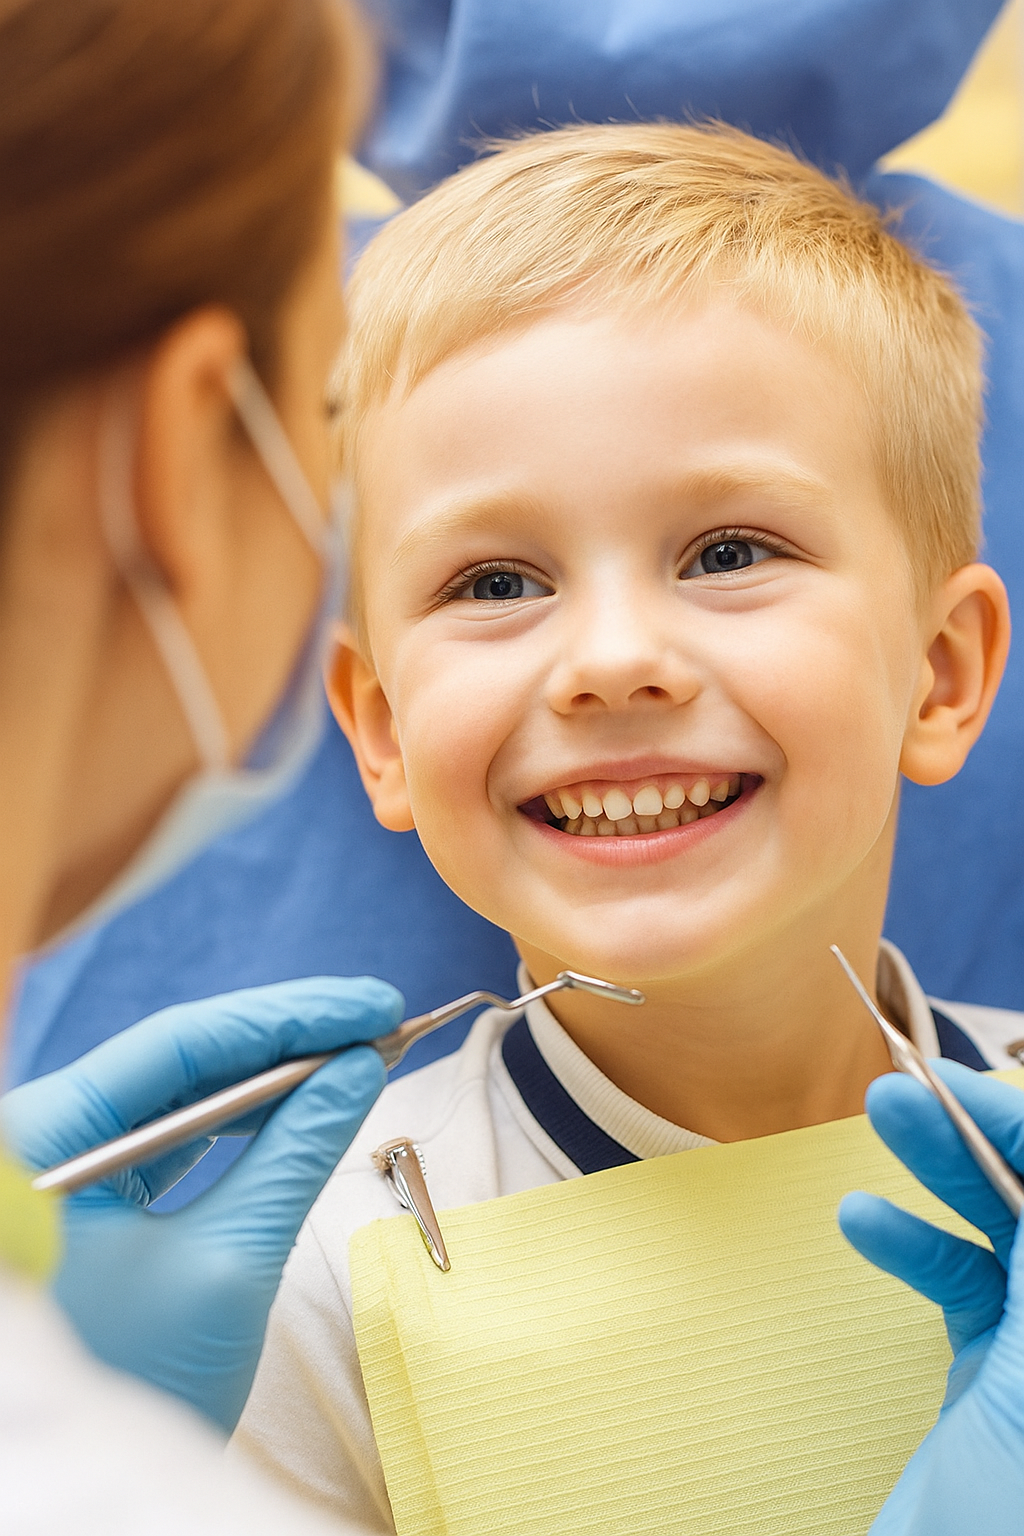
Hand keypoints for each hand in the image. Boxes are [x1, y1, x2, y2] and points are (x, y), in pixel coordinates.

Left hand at [0, 975, 401, 1432]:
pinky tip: (304, 1107)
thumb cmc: (141, 1383)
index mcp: (51, 1137)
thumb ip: (295, 1152)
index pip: (183, 1043)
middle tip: (381, 1019)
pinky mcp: (93, 1202)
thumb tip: (360, 1067)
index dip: (290, 1016)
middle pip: (181, 1061)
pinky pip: (174, 1140)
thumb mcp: (229, 1262)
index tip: (375, 1002)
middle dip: (288, 1040)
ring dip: (272, 1079)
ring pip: (181, 1096)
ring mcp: (68, 1170)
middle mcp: (49, 1138)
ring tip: (358, 1056)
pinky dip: (242, 1124)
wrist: (88, 1497)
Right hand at [839, 1062, 1023, 1533]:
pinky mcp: (996, 1374)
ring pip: (1004, 1231)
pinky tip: (864, 1219)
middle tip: (907, 1087)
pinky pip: (962, 1282)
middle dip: (982, 1137)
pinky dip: (911, 1244)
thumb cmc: (1006, 1518)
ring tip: (880, 1116)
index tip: (965, 1084)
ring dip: (940, 1172)